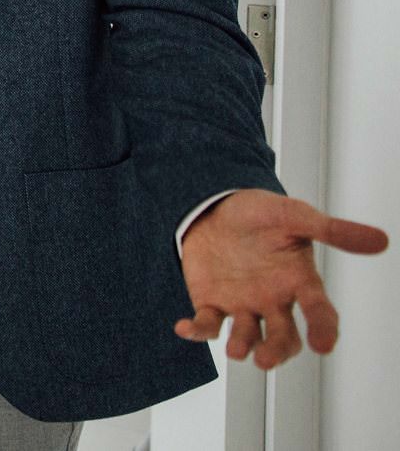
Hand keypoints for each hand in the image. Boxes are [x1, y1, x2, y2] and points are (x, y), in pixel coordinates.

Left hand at [176, 189, 388, 368]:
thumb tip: (380, 240)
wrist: (214, 206)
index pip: (319, 311)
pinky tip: (185, 328)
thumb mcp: (294, 215)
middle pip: (283, 337)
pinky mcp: (212, 302)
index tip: (324, 345)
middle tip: (266, 359)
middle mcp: (274, 300)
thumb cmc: (259, 214)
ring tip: (236, 350)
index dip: (323, 329)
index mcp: (298, 281)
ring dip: (242, 346)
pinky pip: (206, 323)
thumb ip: (332, 230)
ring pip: (248, 337)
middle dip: (277, 351)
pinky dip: (197, 330)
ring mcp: (243, 304)